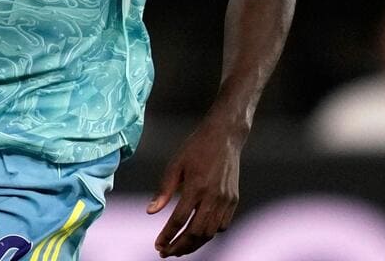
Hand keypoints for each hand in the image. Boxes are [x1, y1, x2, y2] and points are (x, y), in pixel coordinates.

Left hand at [147, 118, 242, 256]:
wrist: (225, 136)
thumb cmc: (196, 148)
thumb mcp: (175, 164)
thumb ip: (163, 190)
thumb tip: (150, 212)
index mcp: (196, 186)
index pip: (179, 220)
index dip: (167, 236)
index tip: (157, 245)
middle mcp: (213, 196)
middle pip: (196, 233)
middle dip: (180, 247)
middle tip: (165, 252)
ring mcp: (226, 200)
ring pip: (210, 233)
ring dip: (194, 244)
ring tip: (179, 248)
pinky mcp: (234, 200)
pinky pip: (222, 225)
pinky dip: (209, 234)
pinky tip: (197, 234)